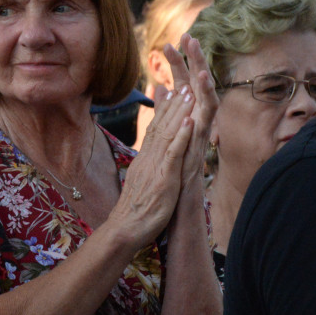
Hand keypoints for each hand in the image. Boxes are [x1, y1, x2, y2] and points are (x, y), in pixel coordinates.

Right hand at [111, 77, 198, 245]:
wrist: (125, 229)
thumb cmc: (133, 213)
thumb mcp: (140, 185)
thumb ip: (145, 170)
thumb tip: (147, 162)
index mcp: (144, 161)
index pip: (154, 131)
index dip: (163, 112)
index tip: (172, 95)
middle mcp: (148, 159)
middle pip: (160, 126)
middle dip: (173, 105)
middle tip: (183, 85)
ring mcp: (155, 167)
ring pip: (168, 134)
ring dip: (179, 113)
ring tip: (188, 94)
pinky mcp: (164, 178)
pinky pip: (174, 153)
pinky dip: (182, 135)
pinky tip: (189, 121)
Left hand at [164, 34, 218, 189]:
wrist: (178, 204)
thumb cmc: (173, 173)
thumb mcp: (165, 135)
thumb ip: (165, 110)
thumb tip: (161, 88)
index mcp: (185, 118)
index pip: (182, 85)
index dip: (177, 65)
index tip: (168, 44)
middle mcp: (196, 121)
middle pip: (196, 84)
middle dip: (193, 59)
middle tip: (187, 35)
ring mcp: (201, 131)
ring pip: (205, 95)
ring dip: (202, 71)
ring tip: (197, 50)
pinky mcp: (204, 142)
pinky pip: (207, 116)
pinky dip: (206, 98)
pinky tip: (202, 80)